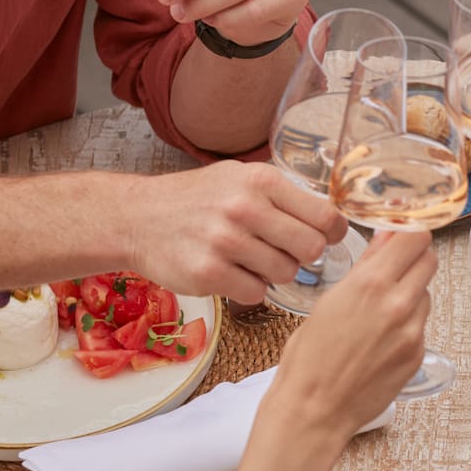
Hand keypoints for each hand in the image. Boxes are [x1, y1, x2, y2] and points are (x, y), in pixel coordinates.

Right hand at [135, 161, 346, 304]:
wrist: (137, 217)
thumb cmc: (195, 199)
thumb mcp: (239, 177)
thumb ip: (281, 194)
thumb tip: (329, 220)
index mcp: (260, 180)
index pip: (325, 216)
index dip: (333, 232)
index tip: (326, 237)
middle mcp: (245, 208)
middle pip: (311, 249)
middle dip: (302, 256)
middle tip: (283, 251)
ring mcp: (225, 242)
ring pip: (286, 274)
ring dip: (274, 273)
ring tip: (251, 260)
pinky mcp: (208, 273)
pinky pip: (256, 294)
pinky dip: (249, 288)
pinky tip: (232, 273)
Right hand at [267, 231, 435, 436]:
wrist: (314, 411)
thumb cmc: (309, 358)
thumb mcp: (329, 300)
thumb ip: (366, 267)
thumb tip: (386, 238)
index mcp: (370, 284)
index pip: (415, 236)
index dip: (410, 231)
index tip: (400, 234)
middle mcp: (398, 304)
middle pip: (429, 259)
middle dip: (413, 258)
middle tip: (393, 267)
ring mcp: (413, 332)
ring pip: (426, 293)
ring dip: (410, 292)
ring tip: (378, 311)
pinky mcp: (418, 354)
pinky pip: (421, 324)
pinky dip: (407, 323)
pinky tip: (380, 337)